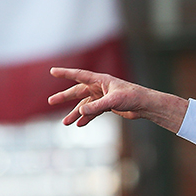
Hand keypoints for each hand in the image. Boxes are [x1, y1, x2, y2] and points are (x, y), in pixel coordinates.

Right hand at [49, 68, 187, 131]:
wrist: (145, 105)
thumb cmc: (132, 97)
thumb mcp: (112, 101)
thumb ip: (96, 107)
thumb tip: (80, 112)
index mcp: (100, 80)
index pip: (79, 75)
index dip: (65, 73)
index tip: (52, 71)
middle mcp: (100, 87)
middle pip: (78, 91)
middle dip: (65, 97)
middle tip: (50, 101)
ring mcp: (103, 96)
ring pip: (85, 105)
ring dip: (75, 113)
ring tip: (65, 123)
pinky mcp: (107, 106)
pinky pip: (93, 112)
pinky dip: (87, 118)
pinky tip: (80, 124)